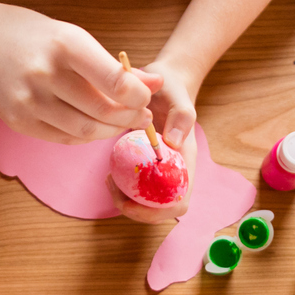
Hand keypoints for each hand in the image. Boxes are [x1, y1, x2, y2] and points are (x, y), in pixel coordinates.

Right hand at [0, 2, 159, 144]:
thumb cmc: (27, 34)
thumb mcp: (70, 36)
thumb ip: (110, 65)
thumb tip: (155, 84)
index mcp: (64, 44)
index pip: (113, 80)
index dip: (138, 96)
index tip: (146, 97)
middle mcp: (45, 74)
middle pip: (102, 111)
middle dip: (129, 118)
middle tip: (142, 116)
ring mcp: (29, 101)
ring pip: (85, 131)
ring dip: (109, 130)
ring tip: (120, 122)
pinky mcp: (19, 121)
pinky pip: (63, 138)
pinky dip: (85, 136)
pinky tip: (92, 125)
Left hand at [105, 55, 199, 224]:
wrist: (164, 82)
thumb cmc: (171, 89)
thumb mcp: (178, 96)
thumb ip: (181, 116)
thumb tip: (174, 143)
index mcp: (186, 162)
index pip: (178, 202)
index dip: (157, 212)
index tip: (130, 202)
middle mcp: (174, 172)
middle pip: (159, 209)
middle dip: (135, 209)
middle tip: (112, 188)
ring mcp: (160, 171)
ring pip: (145, 202)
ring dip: (125, 199)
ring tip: (109, 179)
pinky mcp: (146, 168)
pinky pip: (135, 188)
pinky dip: (121, 187)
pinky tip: (109, 173)